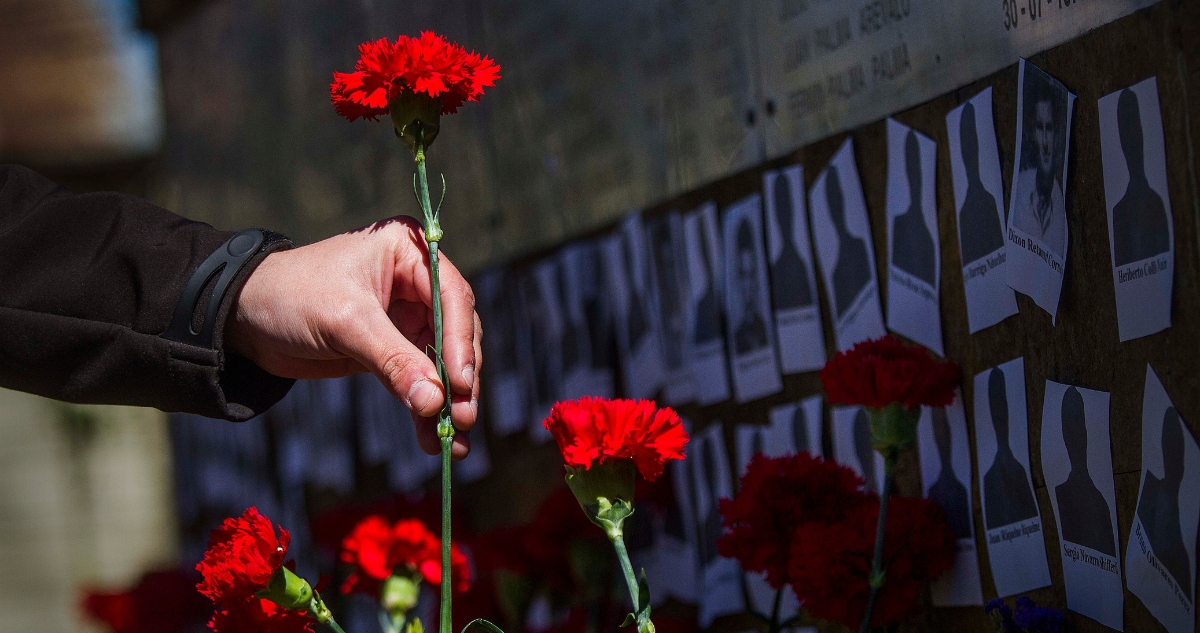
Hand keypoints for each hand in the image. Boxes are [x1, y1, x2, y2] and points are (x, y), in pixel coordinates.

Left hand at [225, 216, 480, 458]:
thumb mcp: (345, 324)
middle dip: (460, 380)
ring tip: (454, 443)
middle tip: (462, 419)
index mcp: (409, 251)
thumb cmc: (291, 297)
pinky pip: (419, 380)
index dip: (461, 343)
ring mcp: (407, 316)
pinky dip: (425, 409)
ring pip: (442, 362)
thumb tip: (435, 402)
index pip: (453, 297)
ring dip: (448, 403)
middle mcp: (416, 281)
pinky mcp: (392, 347)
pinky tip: (431, 440)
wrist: (243, 317)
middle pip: (455, 333)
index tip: (461, 384)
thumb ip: (393, 361)